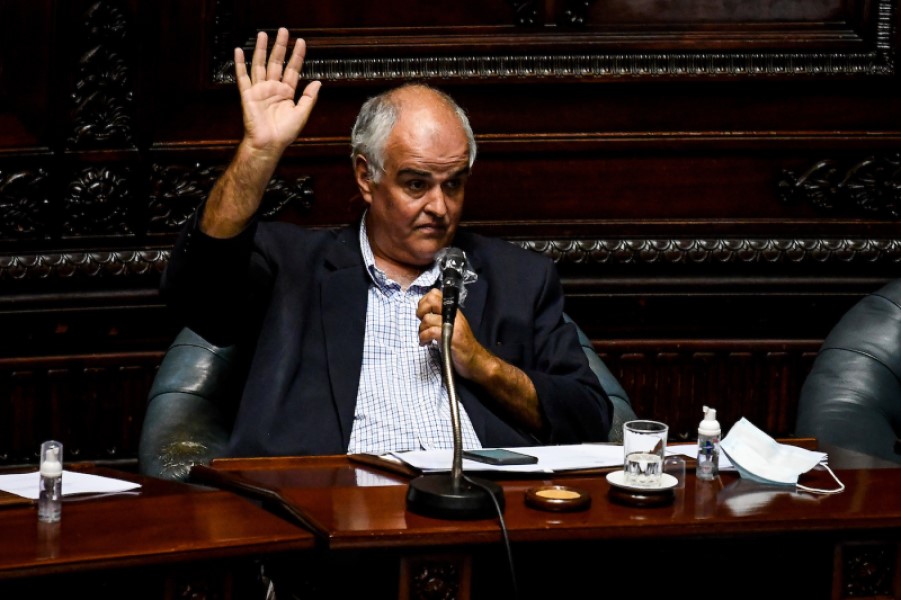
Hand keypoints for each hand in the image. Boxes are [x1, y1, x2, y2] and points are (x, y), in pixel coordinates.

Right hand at [235, 27, 320, 157]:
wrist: (269, 144)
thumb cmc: (284, 133)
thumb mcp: (302, 114)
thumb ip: (309, 97)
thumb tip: (318, 82)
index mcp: (286, 93)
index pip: (292, 69)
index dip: (297, 56)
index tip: (301, 42)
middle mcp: (273, 88)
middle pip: (276, 62)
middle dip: (280, 46)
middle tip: (283, 31)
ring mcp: (260, 90)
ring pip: (260, 65)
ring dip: (262, 50)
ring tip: (263, 34)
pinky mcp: (248, 95)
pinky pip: (243, 77)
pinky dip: (240, 64)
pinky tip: (239, 51)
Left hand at [417, 288, 543, 431]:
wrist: (476, 362)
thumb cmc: (462, 347)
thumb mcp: (452, 328)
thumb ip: (441, 318)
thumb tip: (423, 312)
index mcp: (453, 312)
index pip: (435, 294)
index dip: (424, 301)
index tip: (423, 313)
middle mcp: (454, 316)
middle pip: (431, 300)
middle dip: (421, 310)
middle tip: (421, 322)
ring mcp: (453, 326)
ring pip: (427, 319)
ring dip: (421, 329)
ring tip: (424, 338)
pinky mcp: (450, 337)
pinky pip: (430, 332)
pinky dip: (424, 338)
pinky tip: (425, 343)